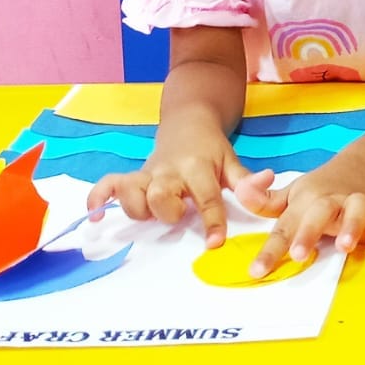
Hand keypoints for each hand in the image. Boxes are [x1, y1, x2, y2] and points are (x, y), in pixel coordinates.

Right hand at [85, 126, 251, 248]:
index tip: (214, 243)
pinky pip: (107, 184)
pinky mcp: (132, 176)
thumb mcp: (232, 161)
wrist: (189, 122)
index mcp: (198, 167)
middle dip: (167, 211)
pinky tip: (97, 214)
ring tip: (147, 214)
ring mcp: (148, 173)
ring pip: (131, 191)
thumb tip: (268, 181)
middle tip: (178, 215)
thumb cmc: (212, 150)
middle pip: (160, 195)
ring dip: (136, 207)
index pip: (206, 196)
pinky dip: (99, 197)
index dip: (211, 220)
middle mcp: (169, 170)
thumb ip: (246, 180)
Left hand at [233, 166, 364, 278]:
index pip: (284, 225)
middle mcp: (331, 201)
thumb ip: (264, 200)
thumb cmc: (321, 189)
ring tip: (344, 246)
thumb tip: (239, 191)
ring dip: (351, 225)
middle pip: (319, 212)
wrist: (364, 164)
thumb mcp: (291, 194)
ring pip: (356, 207)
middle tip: (298, 254)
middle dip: (308, 232)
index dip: (270, 249)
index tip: (257, 271)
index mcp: (306, 201)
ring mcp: (357, 201)